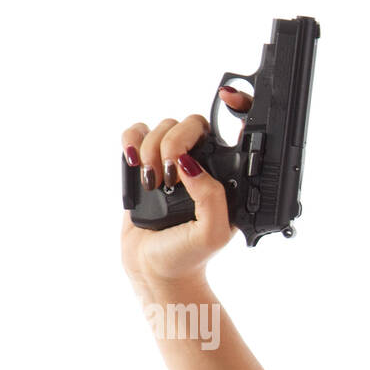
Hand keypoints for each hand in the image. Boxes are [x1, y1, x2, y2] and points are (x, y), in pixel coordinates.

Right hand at [119, 87, 253, 291]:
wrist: (155, 270)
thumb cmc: (188, 255)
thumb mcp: (212, 232)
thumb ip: (210, 196)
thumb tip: (188, 163)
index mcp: (226, 177)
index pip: (235, 134)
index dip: (238, 108)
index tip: (228, 99)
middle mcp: (201, 165)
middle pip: (192, 123)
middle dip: (176, 141)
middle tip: (170, 173)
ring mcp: (171, 162)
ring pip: (162, 126)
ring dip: (152, 150)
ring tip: (153, 183)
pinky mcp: (143, 163)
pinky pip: (135, 132)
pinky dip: (131, 141)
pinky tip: (134, 164)